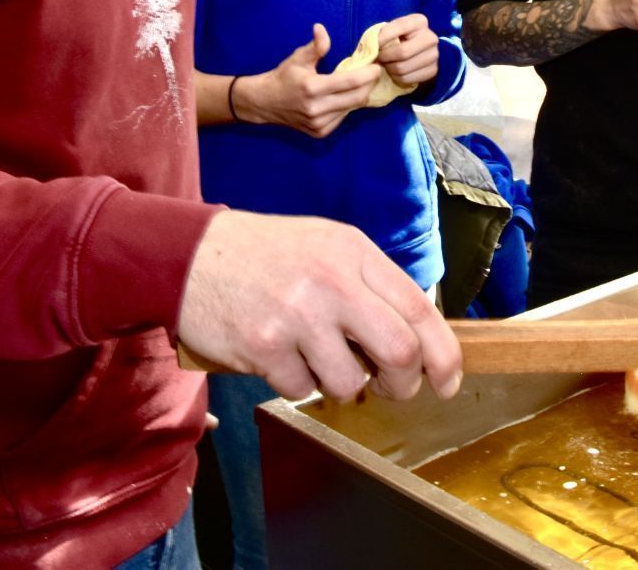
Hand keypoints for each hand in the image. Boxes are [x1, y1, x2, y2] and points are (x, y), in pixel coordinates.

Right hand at [177, 210, 462, 402]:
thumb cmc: (267, 255)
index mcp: (353, 253)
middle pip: (400, 352)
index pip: (418, 309)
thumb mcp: (327, 248)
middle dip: (403, 383)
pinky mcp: (263, 346)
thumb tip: (416, 340)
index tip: (447, 381)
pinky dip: (297, 384)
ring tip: (319, 361)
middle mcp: (331, 281)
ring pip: (349, 383)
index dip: (444, 354)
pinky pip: (301, 389)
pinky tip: (281, 357)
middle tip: (390, 387)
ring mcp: (297, 315)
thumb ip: (370, 285)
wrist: (190, 255)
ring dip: (341, 386)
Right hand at [236, 24, 376, 138]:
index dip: (368, 74)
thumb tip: (321, 29)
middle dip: (369, 85)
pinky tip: (344, 97)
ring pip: (351, 109)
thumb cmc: (284, 77)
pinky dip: (347, 106)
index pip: (350, 82)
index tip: (376, 66)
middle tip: (373, 73)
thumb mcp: (297, 58)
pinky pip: (343, 118)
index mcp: (312, 88)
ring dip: (359, 95)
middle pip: (357, 98)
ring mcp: (319, 124)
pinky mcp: (320, 133)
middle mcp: (317, 109)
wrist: (265, 103)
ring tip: (360, 83)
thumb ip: (315, 46)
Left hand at [376, 13, 438, 89]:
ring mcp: (434, 55)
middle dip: (385, 57)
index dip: (383, 37)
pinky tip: (395, 72)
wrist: (420, 51)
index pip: (400, 27)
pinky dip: (396, 78)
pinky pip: (406, 79)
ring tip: (386, 65)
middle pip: (402, 52)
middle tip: (378, 58)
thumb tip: (372, 48)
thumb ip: (383, 34)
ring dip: (389, 69)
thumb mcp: (393, 30)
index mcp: (419, 22)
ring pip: (402, 68)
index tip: (373, 45)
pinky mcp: (433, 71)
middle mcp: (430, 38)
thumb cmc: (400, 38)